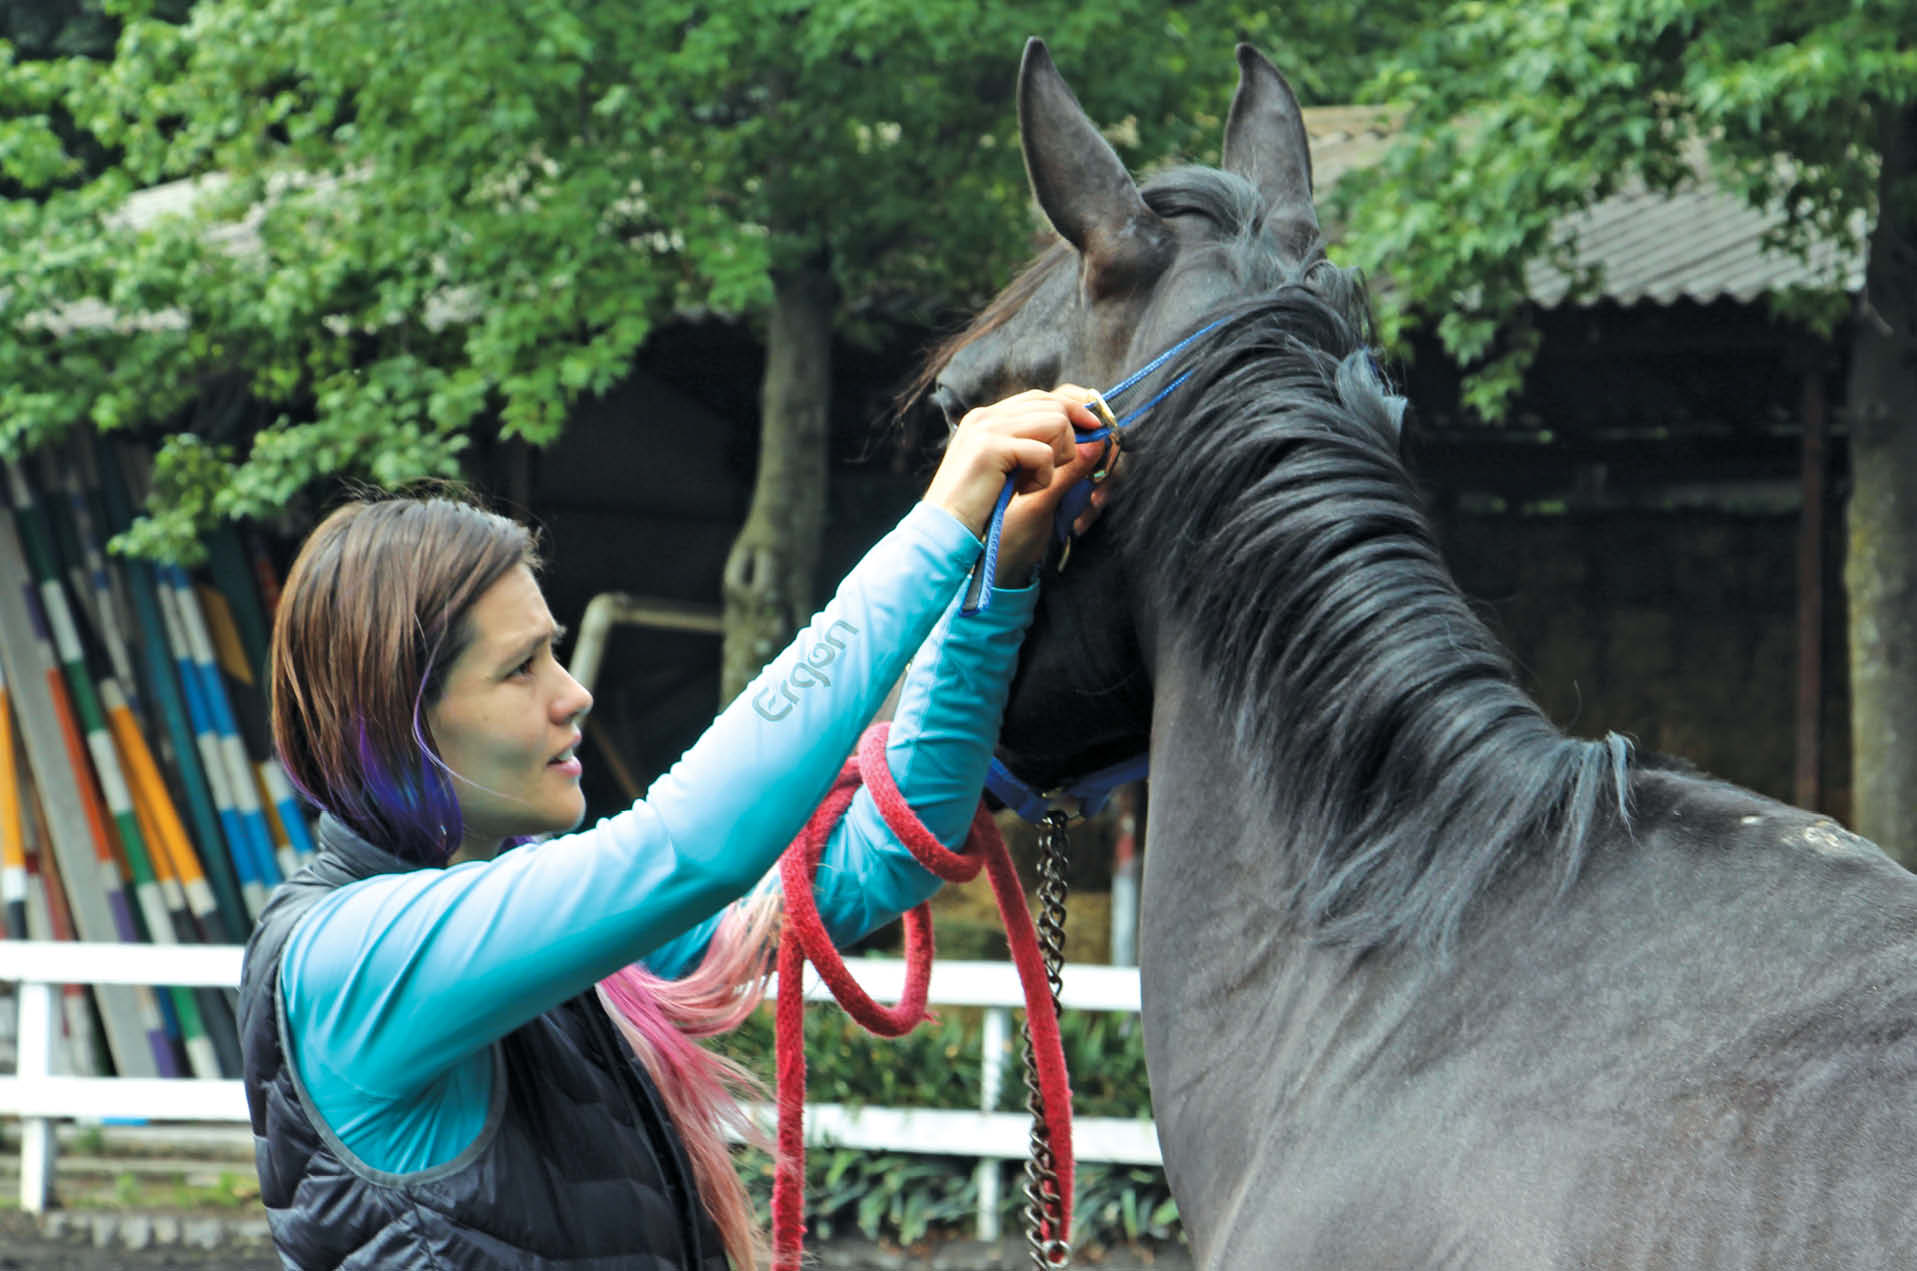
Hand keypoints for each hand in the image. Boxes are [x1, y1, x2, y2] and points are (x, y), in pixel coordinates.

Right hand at [922, 386, 1109, 586]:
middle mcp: (986, 416)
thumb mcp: (1018, 475)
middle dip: (1071, 436)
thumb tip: (1094, 437)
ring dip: (1057, 458)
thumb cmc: (981, 509)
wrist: (945, 530)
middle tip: (1062, 465)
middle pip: (1053, 404)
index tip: (1093, 428)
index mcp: (987, 419)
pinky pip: (1042, 452)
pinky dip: (1043, 477)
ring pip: (1055, 422)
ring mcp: (986, 429)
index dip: (1073, 408)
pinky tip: (1025, 491)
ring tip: (1035, 482)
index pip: (1041, 397)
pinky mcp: (990, 448)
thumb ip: (1047, 450)